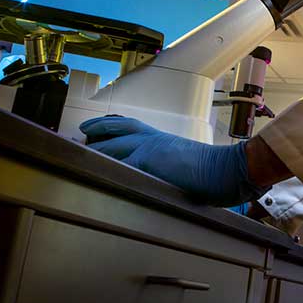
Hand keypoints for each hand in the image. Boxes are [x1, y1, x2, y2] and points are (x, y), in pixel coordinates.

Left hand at [80, 115, 269, 206]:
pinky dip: (106, 169)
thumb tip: (158, 176)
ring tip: (76, 155)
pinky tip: (93, 173)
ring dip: (94, 151)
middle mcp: (153, 139)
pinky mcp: (149, 162)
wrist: (226, 169)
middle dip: (94, 135)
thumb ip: (168, 165)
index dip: (107, 125)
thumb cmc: (214, 170)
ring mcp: (149, 149)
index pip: (128, 126)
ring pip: (112, 147)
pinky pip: (120, 166)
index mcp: (161, 138)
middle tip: (77, 138)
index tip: (91, 128)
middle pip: (115, 132)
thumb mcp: (185, 162)